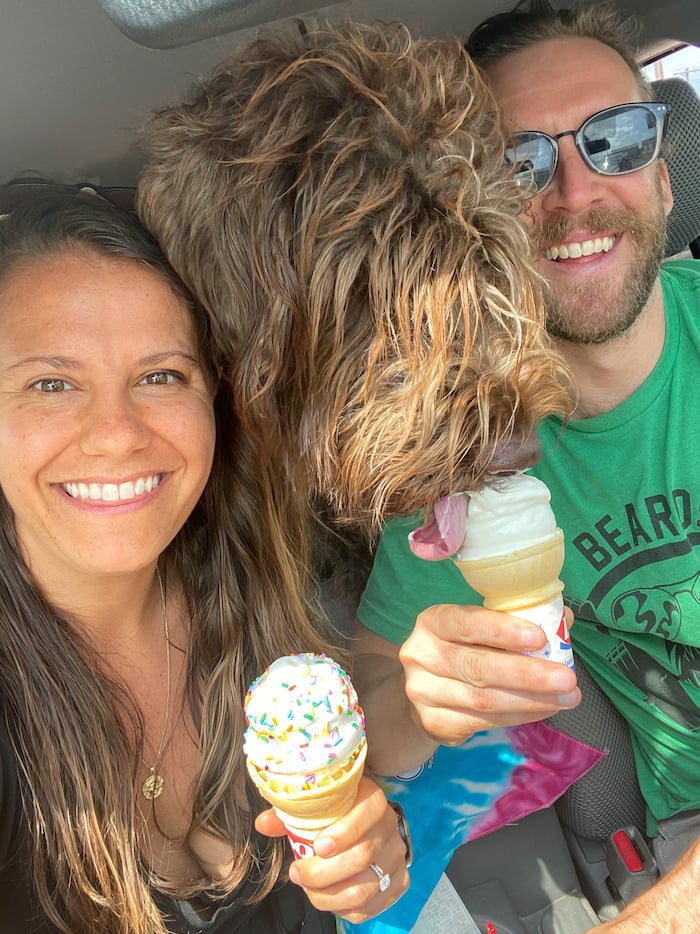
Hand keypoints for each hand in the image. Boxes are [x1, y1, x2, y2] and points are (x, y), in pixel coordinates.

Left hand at [255, 776, 409, 922]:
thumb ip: (289, 813)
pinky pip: (369, 908)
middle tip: (298, 873)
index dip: (344, 832)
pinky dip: (342, 909)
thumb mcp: (316, 805)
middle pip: (362, 857)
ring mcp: (396, 858)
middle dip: (323, 872)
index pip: (368, 813)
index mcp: (374, 800)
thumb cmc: (335, 813)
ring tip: (307, 888)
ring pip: (364, 889)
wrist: (365, 825)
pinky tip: (326, 898)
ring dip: (327, 895)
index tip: (317, 846)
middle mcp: (391, 828)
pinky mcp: (398, 883)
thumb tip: (263, 824)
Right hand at [400, 603, 579, 745]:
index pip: (465, 623)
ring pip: (484, 699)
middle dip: (527, 673)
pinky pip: (484, 721)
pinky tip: (544, 709)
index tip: (540, 637)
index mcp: (432, 622)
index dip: (502, 630)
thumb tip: (563, 618)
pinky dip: (520, 716)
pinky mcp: (434, 722)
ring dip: (531, 700)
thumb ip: (516, 620)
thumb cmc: (463, 649)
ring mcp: (423, 691)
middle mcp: (420, 654)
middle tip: (566, 678)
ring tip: (567, 697)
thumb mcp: (481, 628)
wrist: (426, 691)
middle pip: (477, 666)